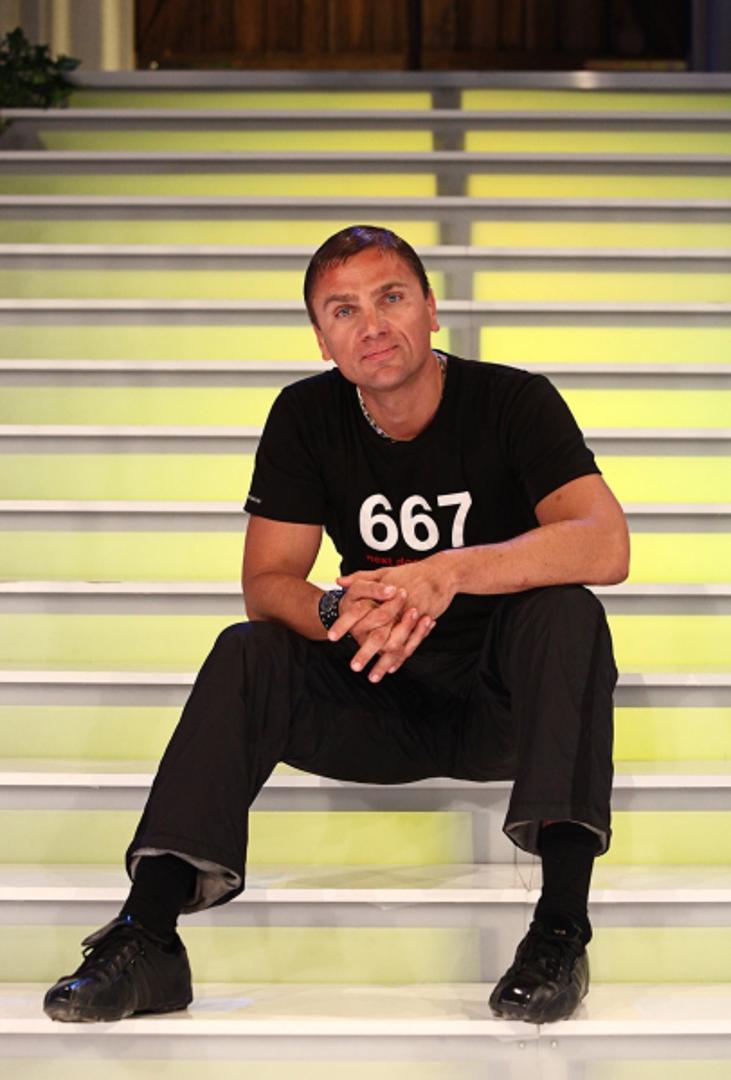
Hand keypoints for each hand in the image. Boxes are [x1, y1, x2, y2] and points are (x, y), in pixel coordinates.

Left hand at [332, 554, 455, 681]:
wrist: (441, 574)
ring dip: (383, 662)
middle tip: (354, 666)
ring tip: (372, 677)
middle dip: (365, 652)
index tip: (331, 637)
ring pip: (395, 645)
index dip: (344, 624)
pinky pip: (410, 645)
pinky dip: (400, 659)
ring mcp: (410, 618)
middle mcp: (395, 608)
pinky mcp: (422, 624)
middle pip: (377, 634)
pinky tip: (390, 669)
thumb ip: (360, 578)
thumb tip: (338, 582)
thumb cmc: (411, 573)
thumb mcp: (384, 573)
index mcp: (382, 595)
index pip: (358, 611)